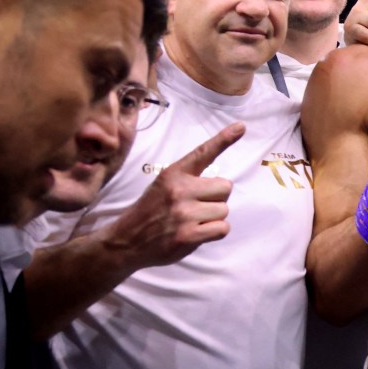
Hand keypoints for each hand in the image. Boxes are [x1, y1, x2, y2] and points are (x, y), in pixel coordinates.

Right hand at [101, 122, 243, 269]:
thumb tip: (223, 182)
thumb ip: (190, 178)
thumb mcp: (165, 183)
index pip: (203, 153)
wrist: (126, 241)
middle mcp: (180, 190)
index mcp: (174, 173)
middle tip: (198, 205)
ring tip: (194, 220)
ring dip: (215, 217)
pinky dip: (215, 232)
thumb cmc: (152, 210)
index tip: (241, 127)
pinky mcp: (188, 236)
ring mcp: (184, 214)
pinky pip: (222, 229)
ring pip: (224, 210)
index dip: (224, 139)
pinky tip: (198, 233)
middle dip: (217, 197)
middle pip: (226, 187)